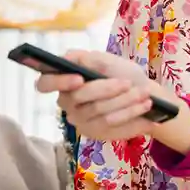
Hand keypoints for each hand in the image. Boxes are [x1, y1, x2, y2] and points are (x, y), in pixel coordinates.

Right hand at [34, 50, 189, 151]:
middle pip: (78, 98)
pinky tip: (144, 106)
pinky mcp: (95, 132)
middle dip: (106, 89)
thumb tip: (70, 57)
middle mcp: (67, 102)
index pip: (45, 83)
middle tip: (127, 83)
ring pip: (98, 110)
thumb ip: (91, 59)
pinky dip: (130, 113)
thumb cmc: (122, 73)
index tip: (79, 78)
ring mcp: (79, 119)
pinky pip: (111, 124)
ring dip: (124, 101)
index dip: (59, 81)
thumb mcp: (110, 61)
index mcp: (64, 80)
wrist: (143, 94)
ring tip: (144, 93)